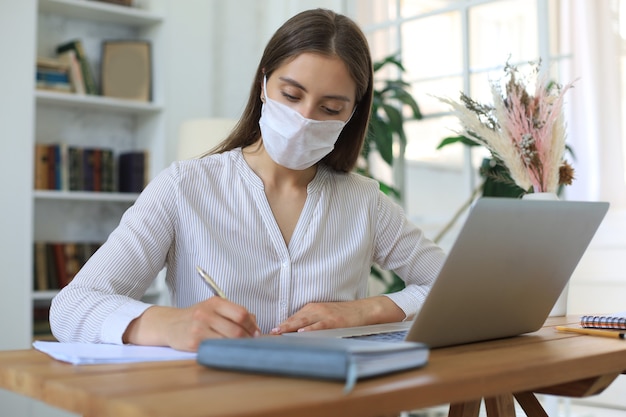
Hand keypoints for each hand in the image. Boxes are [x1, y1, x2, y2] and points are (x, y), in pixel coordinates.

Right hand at [123, 298, 259, 351]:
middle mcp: (206, 314)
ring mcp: (199, 329)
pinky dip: (225, 351)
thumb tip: (255, 323)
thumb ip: (234, 313)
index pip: (241, 313)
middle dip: (248, 338)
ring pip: (228, 341)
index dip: (253, 325)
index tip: (257, 332)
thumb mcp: (214, 308)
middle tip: (252, 343)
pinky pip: (216, 349)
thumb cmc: (197, 317)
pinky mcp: (193, 344)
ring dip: (238, 346)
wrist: (170, 324)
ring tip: (241, 347)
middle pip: (237, 329)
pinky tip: (227, 351)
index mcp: (214, 303)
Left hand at [270, 296, 404, 334]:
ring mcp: (324, 315)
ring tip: (278, 333)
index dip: (281, 325)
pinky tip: (301, 332)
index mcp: (311, 309)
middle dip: (281, 326)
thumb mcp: (323, 315)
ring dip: (290, 327)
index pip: (292, 317)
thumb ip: (309, 322)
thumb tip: (293, 333)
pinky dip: (310, 329)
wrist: (362, 311)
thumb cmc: (342, 315)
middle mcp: (315, 310)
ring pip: (303, 321)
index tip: (268, 332)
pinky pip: (319, 325)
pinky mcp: (334, 321)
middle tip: (268, 334)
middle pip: (294, 318)